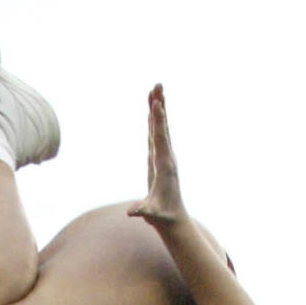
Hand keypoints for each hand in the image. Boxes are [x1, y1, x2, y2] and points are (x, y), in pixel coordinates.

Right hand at [128, 84, 185, 227]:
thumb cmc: (162, 216)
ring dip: (157, 108)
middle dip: (160, 106)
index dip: (158, 122)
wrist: (172, 219)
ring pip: (160, 127)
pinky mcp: (159, 158)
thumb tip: (132, 212)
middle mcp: (166, 156)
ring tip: (156, 89)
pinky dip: (154, 120)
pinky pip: (156, 134)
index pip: (160, 139)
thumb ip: (143, 210)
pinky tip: (153, 109)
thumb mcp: (152, 214)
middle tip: (158, 85)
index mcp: (165, 165)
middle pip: (162, 127)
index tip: (158, 105)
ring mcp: (163, 156)